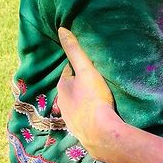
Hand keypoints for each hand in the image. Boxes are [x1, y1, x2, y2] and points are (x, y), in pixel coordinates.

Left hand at [57, 27, 116, 158]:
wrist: (102, 133)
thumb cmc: (93, 98)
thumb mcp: (86, 69)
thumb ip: (74, 50)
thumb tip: (61, 29)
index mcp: (62, 87)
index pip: (68, 70)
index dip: (78, 65)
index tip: (88, 62)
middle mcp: (62, 103)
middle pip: (72, 87)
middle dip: (80, 82)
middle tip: (96, 77)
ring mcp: (71, 119)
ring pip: (77, 103)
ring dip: (85, 99)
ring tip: (99, 94)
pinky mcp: (81, 131)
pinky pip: (84, 117)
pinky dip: (89, 113)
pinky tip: (99, 112)